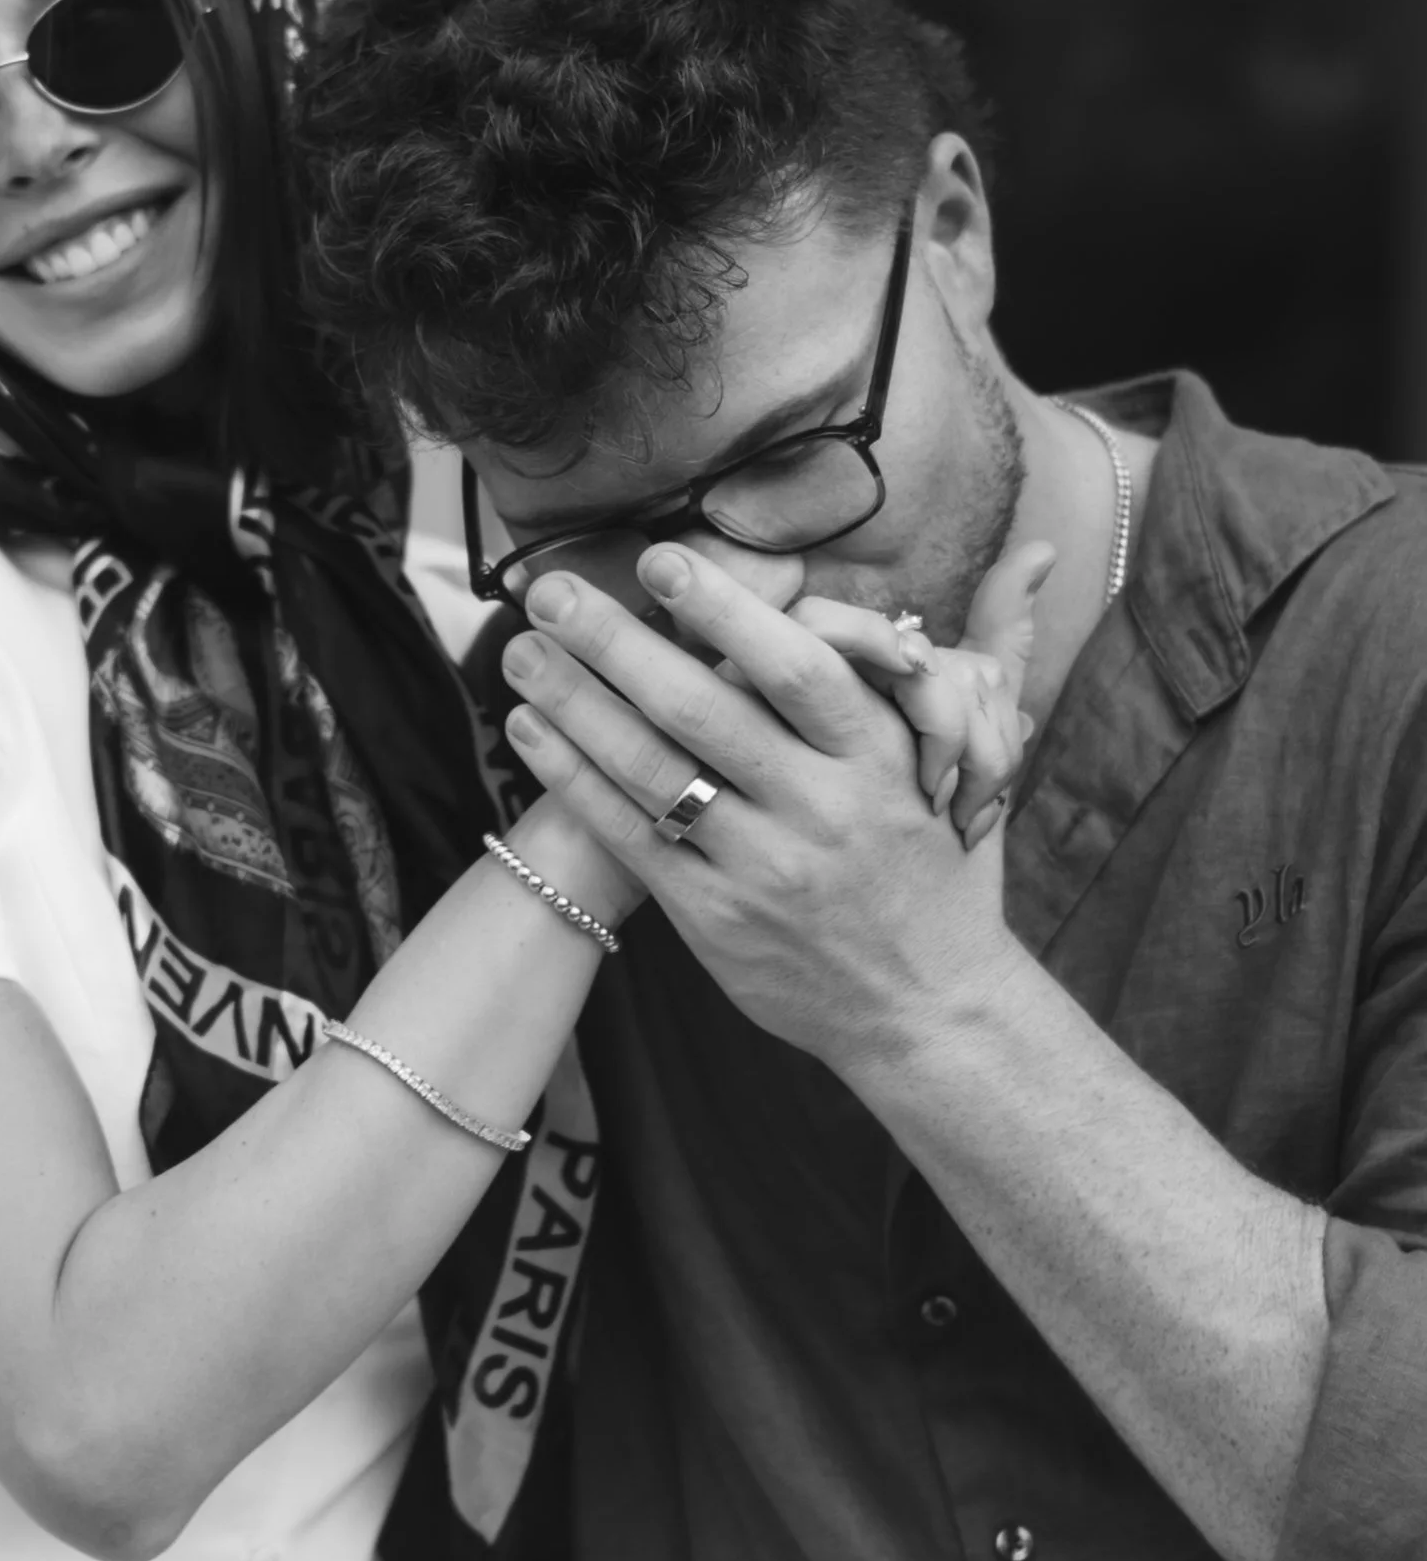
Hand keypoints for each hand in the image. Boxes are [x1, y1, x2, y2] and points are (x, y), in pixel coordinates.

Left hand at [499, 545, 1027, 1074]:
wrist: (931, 1010)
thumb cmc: (947, 868)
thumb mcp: (982, 759)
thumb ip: (999, 646)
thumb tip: (1041, 550)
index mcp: (883, 760)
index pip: (798, 669)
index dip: (725, 610)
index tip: (659, 558)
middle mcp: (822, 811)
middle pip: (704, 711)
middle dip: (618, 644)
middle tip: (550, 592)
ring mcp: (764, 870)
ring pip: (656, 773)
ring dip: (577, 706)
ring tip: (520, 651)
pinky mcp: (717, 921)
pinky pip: (635, 839)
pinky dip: (578, 782)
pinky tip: (532, 732)